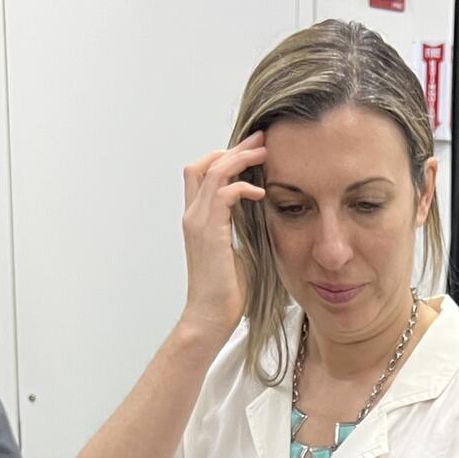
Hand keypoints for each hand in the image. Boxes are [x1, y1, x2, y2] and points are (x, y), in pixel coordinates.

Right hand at [178, 132, 266, 340]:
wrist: (210, 317)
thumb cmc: (227, 293)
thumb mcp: (239, 252)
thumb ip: (243, 229)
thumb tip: (263, 216)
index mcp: (198, 219)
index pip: (202, 173)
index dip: (225, 158)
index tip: (253, 152)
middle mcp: (193, 215)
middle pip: (204, 164)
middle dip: (234, 149)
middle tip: (262, 140)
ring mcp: (197, 222)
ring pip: (212, 171)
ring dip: (240, 159)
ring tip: (265, 154)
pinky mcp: (208, 233)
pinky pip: (223, 194)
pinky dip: (242, 187)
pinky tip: (261, 193)